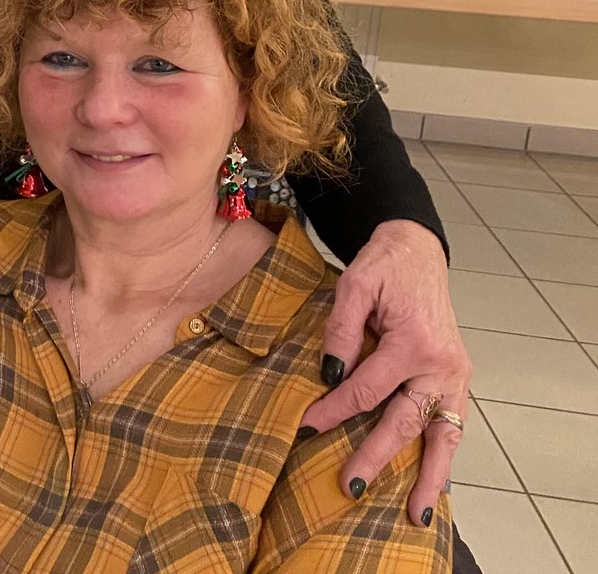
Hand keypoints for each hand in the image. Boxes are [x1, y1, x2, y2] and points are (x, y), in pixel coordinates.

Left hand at [299, 219, 468, 526]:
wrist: (418, 251)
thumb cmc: (384, 266)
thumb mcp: (354, 286)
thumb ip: (340, 330)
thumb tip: (329, 375)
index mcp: (414, 342)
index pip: (367, 389)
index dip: (334, 409)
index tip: (306, 426)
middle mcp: (442, 365)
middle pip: (405, 421)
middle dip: (376, 456)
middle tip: (351, 486)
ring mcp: (455, 374)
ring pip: (443, 434)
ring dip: (429, 474)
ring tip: (415, 512)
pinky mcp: (458, 377)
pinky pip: (453, 424)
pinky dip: (443, 453)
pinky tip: (433, 481)